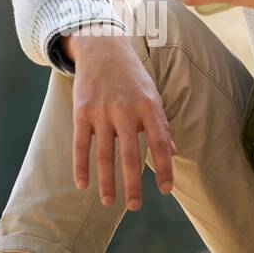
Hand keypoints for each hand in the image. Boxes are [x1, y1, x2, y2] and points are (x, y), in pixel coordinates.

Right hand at [66, 35, 176, 209]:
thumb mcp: (152, 94)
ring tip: (110, 202)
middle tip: (135, 206)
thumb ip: (161, 124)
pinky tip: (83, 185)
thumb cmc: (132, 75)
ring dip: (107, 181)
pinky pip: (80, 145)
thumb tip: (173, 153)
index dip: (164, 168)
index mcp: (148, 106)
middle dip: (133, 184)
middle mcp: (125, 110)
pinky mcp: (81, 112)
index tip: (165, 190)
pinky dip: (81, 166)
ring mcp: (101, 111)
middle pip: (130, 154)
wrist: (101, 46)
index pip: (160, 143)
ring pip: (104, 154)